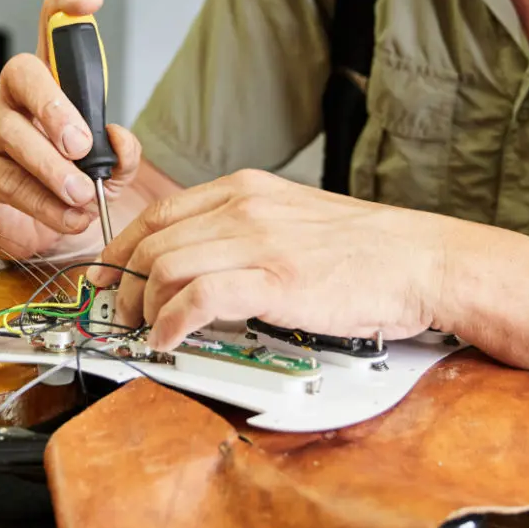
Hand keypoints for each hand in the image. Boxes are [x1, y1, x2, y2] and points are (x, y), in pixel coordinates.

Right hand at [0, 0, 142, 259]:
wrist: (37, 238)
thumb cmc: (67, 190)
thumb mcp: (106, 171)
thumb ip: (120, 155)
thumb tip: (118, 141)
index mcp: (47, 87)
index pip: (50, 30)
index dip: (66, 6)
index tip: (90, 1)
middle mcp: (11, 99)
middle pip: (20, 73)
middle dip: (54, 106)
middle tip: (80, 144)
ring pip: (11, 133)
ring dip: (52, 167)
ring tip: (81, 194)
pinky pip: (6, 181)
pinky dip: (43, 203)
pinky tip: (68, 216)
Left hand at [94, 169, 449, 348]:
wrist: (422, 260)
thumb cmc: (367, 249)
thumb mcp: (294, 218)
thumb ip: (246, 230)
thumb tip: (201, 260)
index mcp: (247, 189)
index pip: (160, 212)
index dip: (121, 248)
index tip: (107, 275)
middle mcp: (246, 208)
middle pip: (154, 241)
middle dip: (124, 284)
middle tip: (120, 315)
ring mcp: (260, 243)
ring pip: (167, 267)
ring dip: (143, 307)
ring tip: (145, 331)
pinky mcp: (276, 282)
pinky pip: (198, 298)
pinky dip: (172, 322)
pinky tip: (170, 338)